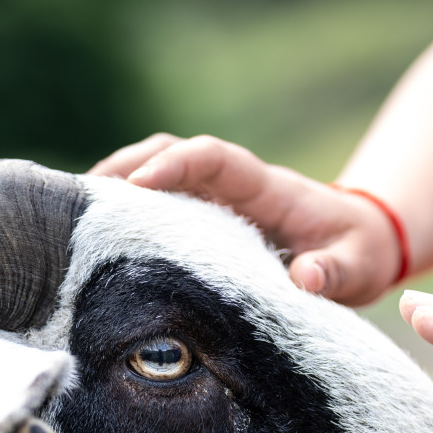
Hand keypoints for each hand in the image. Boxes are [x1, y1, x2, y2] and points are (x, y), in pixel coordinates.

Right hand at [90, 133, 401, 305]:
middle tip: (81, 201)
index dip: (174, 164)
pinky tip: (94, 238)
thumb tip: (304, 279)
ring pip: (156, 173)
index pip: (213, 158)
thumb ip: (335, 272)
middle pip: (169, 153)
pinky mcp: (204, 217)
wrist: (360, 242)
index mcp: (266, 186)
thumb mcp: (358, 266)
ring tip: (72, 218)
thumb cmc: (357, 252)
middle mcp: (232, 183)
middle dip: (125, 167)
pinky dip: (125, 211)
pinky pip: (159, 203)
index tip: (138, 186)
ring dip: (116, 186)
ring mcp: (215, 197)